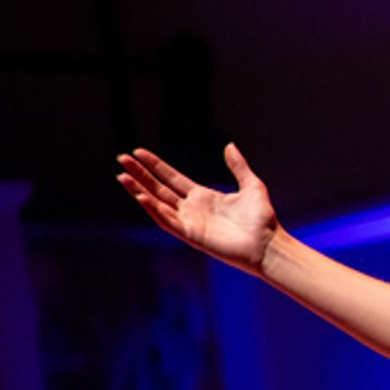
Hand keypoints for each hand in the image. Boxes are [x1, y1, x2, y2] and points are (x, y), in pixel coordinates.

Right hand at [117, 143, 278, 275]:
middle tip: (122, 158)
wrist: (267, 243)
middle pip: (159, 188)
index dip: (156, 166)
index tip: (139, 152)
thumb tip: (229, 146)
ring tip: (122, 175)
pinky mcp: (191, 235)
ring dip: (139, 191)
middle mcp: (192, 209)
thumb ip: (238, 166)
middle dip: (140, 174)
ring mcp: (189, 222)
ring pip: (157, 204)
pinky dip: (154, 210)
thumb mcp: (251, 185)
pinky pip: (167, 221)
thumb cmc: (262, 219)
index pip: (172, 179)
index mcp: (203, 197)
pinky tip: (141, 197)